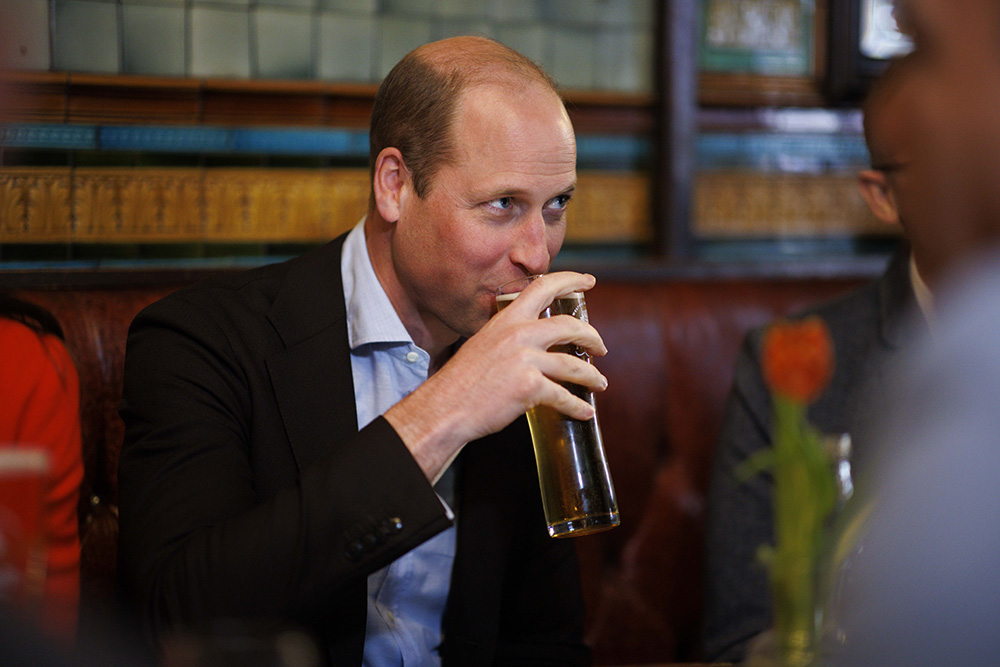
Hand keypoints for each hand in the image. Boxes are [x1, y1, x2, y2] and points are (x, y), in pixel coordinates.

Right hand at [385, 272, 608, 481]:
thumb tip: (532, 346)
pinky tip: (584, 411)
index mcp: (506, 320)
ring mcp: (525, 360)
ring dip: (592, 376)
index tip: (589, 281)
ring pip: (574, 365)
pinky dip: (577, 407)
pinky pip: (564, 396)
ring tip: (600, 383)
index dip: (570, 281)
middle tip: (601, 347)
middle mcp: (518, 334)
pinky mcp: (530, 386)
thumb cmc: (461, 381)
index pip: (543, 288)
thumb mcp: (483, 344)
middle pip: (569, 327)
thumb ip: (508, 339)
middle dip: (592, 337)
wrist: (446, 406)